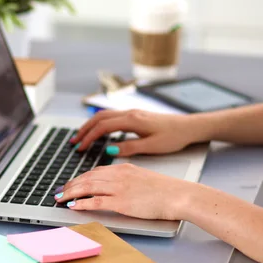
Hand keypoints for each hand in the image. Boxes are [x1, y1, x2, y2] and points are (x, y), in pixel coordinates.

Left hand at [54, 163, 196, 220]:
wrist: (179, 195)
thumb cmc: (166, 190)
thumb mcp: (143, 177)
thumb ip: (127, 179)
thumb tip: (115, 186)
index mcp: (123, 168)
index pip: (95, 171)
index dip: (80, 177)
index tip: (70, 183)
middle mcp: (118, 175)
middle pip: (87, 178)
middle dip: (70, 185)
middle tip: (58, 191)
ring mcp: (119, 188)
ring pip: (87, 187)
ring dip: (70, 192)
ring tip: (59, 198)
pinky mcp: (122, 202)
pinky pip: (96, 202)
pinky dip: (81, 203)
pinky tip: (72, 205)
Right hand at [71, 109, 199, 155]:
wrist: (189, 126)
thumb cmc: (174, 137)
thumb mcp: (152, 146)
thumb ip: (130, 147)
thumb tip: (109, 149)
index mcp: (132, 120)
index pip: (103, 127)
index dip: (89, 137)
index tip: (80, 148)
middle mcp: (129, 113)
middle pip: (99, 118)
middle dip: (84, 130)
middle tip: (73, 142)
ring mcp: (132, 112)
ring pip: (104, 116)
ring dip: (90, 125)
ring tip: (81, 136)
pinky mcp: (135, 115)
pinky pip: (111, 117)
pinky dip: (100, 123)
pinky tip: (98, 131)